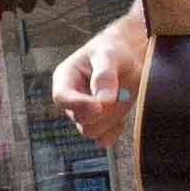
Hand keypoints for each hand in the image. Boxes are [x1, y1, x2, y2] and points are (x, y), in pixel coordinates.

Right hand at [53, 17, 146, 145]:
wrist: (127, 58)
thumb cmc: (114, 51)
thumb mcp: (110, 55)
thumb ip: (105, 75)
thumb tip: (104, 101)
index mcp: (65, 78)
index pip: (62, 98)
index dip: (80, 104)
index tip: (101, 105)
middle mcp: (70, 99)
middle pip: (80, 119)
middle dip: (104, 110)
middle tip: (121, 91)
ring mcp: (82, 114)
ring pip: (92, 131)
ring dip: (111, 118)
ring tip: (122, 96)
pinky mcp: (97, 125)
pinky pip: (103, 139)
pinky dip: (115, 130)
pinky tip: (122, 114)